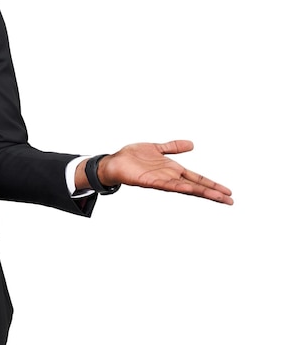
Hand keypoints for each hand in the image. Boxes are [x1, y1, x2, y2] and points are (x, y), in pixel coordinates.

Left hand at [97, 140, 232, 204]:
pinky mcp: (149, 182)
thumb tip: (191, 144)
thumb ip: (173, 147)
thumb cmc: (133, 157)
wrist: (114, 161)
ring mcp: (161, 181)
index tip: (228, 192)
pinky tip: (188, 189)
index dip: (212, 185)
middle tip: (230, 201)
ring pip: (185, 188)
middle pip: (196, 186)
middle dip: (213, 193)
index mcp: (173, 170)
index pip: (198, 179)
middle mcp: (169, 177)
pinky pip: (166, 185)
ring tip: (217, 197)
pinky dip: (177, 187)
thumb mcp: (157, 148)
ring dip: (201, 192)